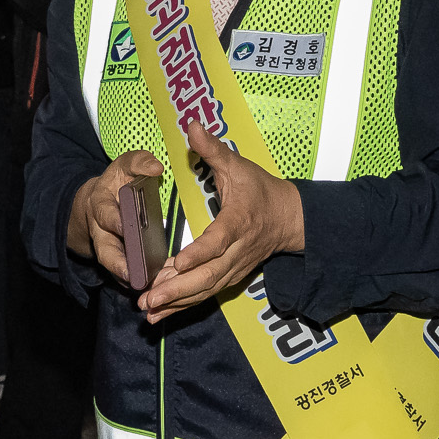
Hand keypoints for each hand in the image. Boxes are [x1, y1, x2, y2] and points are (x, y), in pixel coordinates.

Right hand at [68, 149, 165, 282]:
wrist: (101, 200)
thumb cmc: (118, 181)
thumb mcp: (125, 165)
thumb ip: (139, 163)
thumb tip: (156, 168)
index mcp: (101, 204)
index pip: (105, 213)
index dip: (114, 221)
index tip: (125, 228)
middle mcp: (101, 230)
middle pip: (105, 250)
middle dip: (117, 262)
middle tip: (132, 273)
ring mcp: (108, 247)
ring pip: (114, 267)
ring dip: (127, 277)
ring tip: (143, 285)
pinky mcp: (118, 259)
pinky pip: (123, 274)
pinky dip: (133, 282)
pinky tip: (150, 287)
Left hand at [139, 121, 304, 322]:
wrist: (289, 219)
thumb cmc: (260, 190)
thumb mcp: (238, 165)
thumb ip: (212, 149)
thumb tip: (190, 124)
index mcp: (238, 223)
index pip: (218, 242)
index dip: (198, 254)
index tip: (177, 263)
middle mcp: (237, 252)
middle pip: (208, 277)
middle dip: (177, 290)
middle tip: (149, 299)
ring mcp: (234, 268)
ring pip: (205, 291)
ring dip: (177, 303)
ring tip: (148, 311)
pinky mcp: (229, 278)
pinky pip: (205, 295)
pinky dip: (183, 306)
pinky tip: (160, 314)